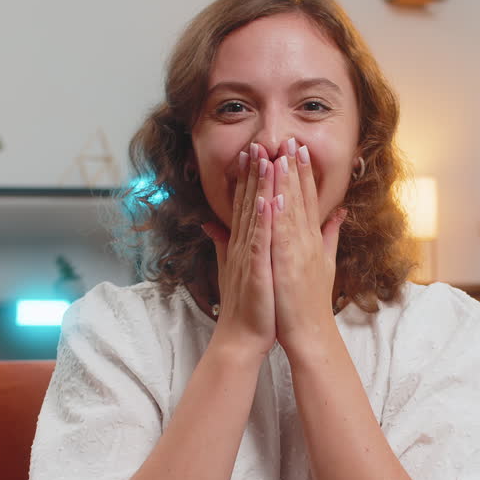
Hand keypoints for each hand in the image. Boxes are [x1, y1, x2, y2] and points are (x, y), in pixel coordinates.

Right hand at [202, 143, 276, 355]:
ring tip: (265, 159)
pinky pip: (258, 241)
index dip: (250, 178)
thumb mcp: (234, 267)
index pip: (246, 205)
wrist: (242, 337)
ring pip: (253, 215)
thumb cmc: (246, 305)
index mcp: (243, 244)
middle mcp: (242, 245)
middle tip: (257, 142)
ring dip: (258, 186)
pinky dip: (263, 220)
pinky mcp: (254, 269)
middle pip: (247, 202)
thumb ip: (224, 243)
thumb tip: (211, 224)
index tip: (255, 151)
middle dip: (253, 172)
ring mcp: (247, 255)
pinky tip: (267, 200)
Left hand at [270, 137, 344, 357]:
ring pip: (291, 211)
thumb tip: (339, 213)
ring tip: (279, 156)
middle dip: (295, 168)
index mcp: (313, 239)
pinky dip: (277, 215)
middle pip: (301, 198)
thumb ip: (330, 235)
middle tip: (290, 139)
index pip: (308, 199)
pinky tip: (272, 195)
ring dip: (285, 183)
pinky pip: (282, 235)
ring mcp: (299, 252)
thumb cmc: (311, 301)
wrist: (309, 332)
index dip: (304, 173)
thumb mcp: (325, 262)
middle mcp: (308, 241)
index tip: (298, 149)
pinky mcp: (288, 265)